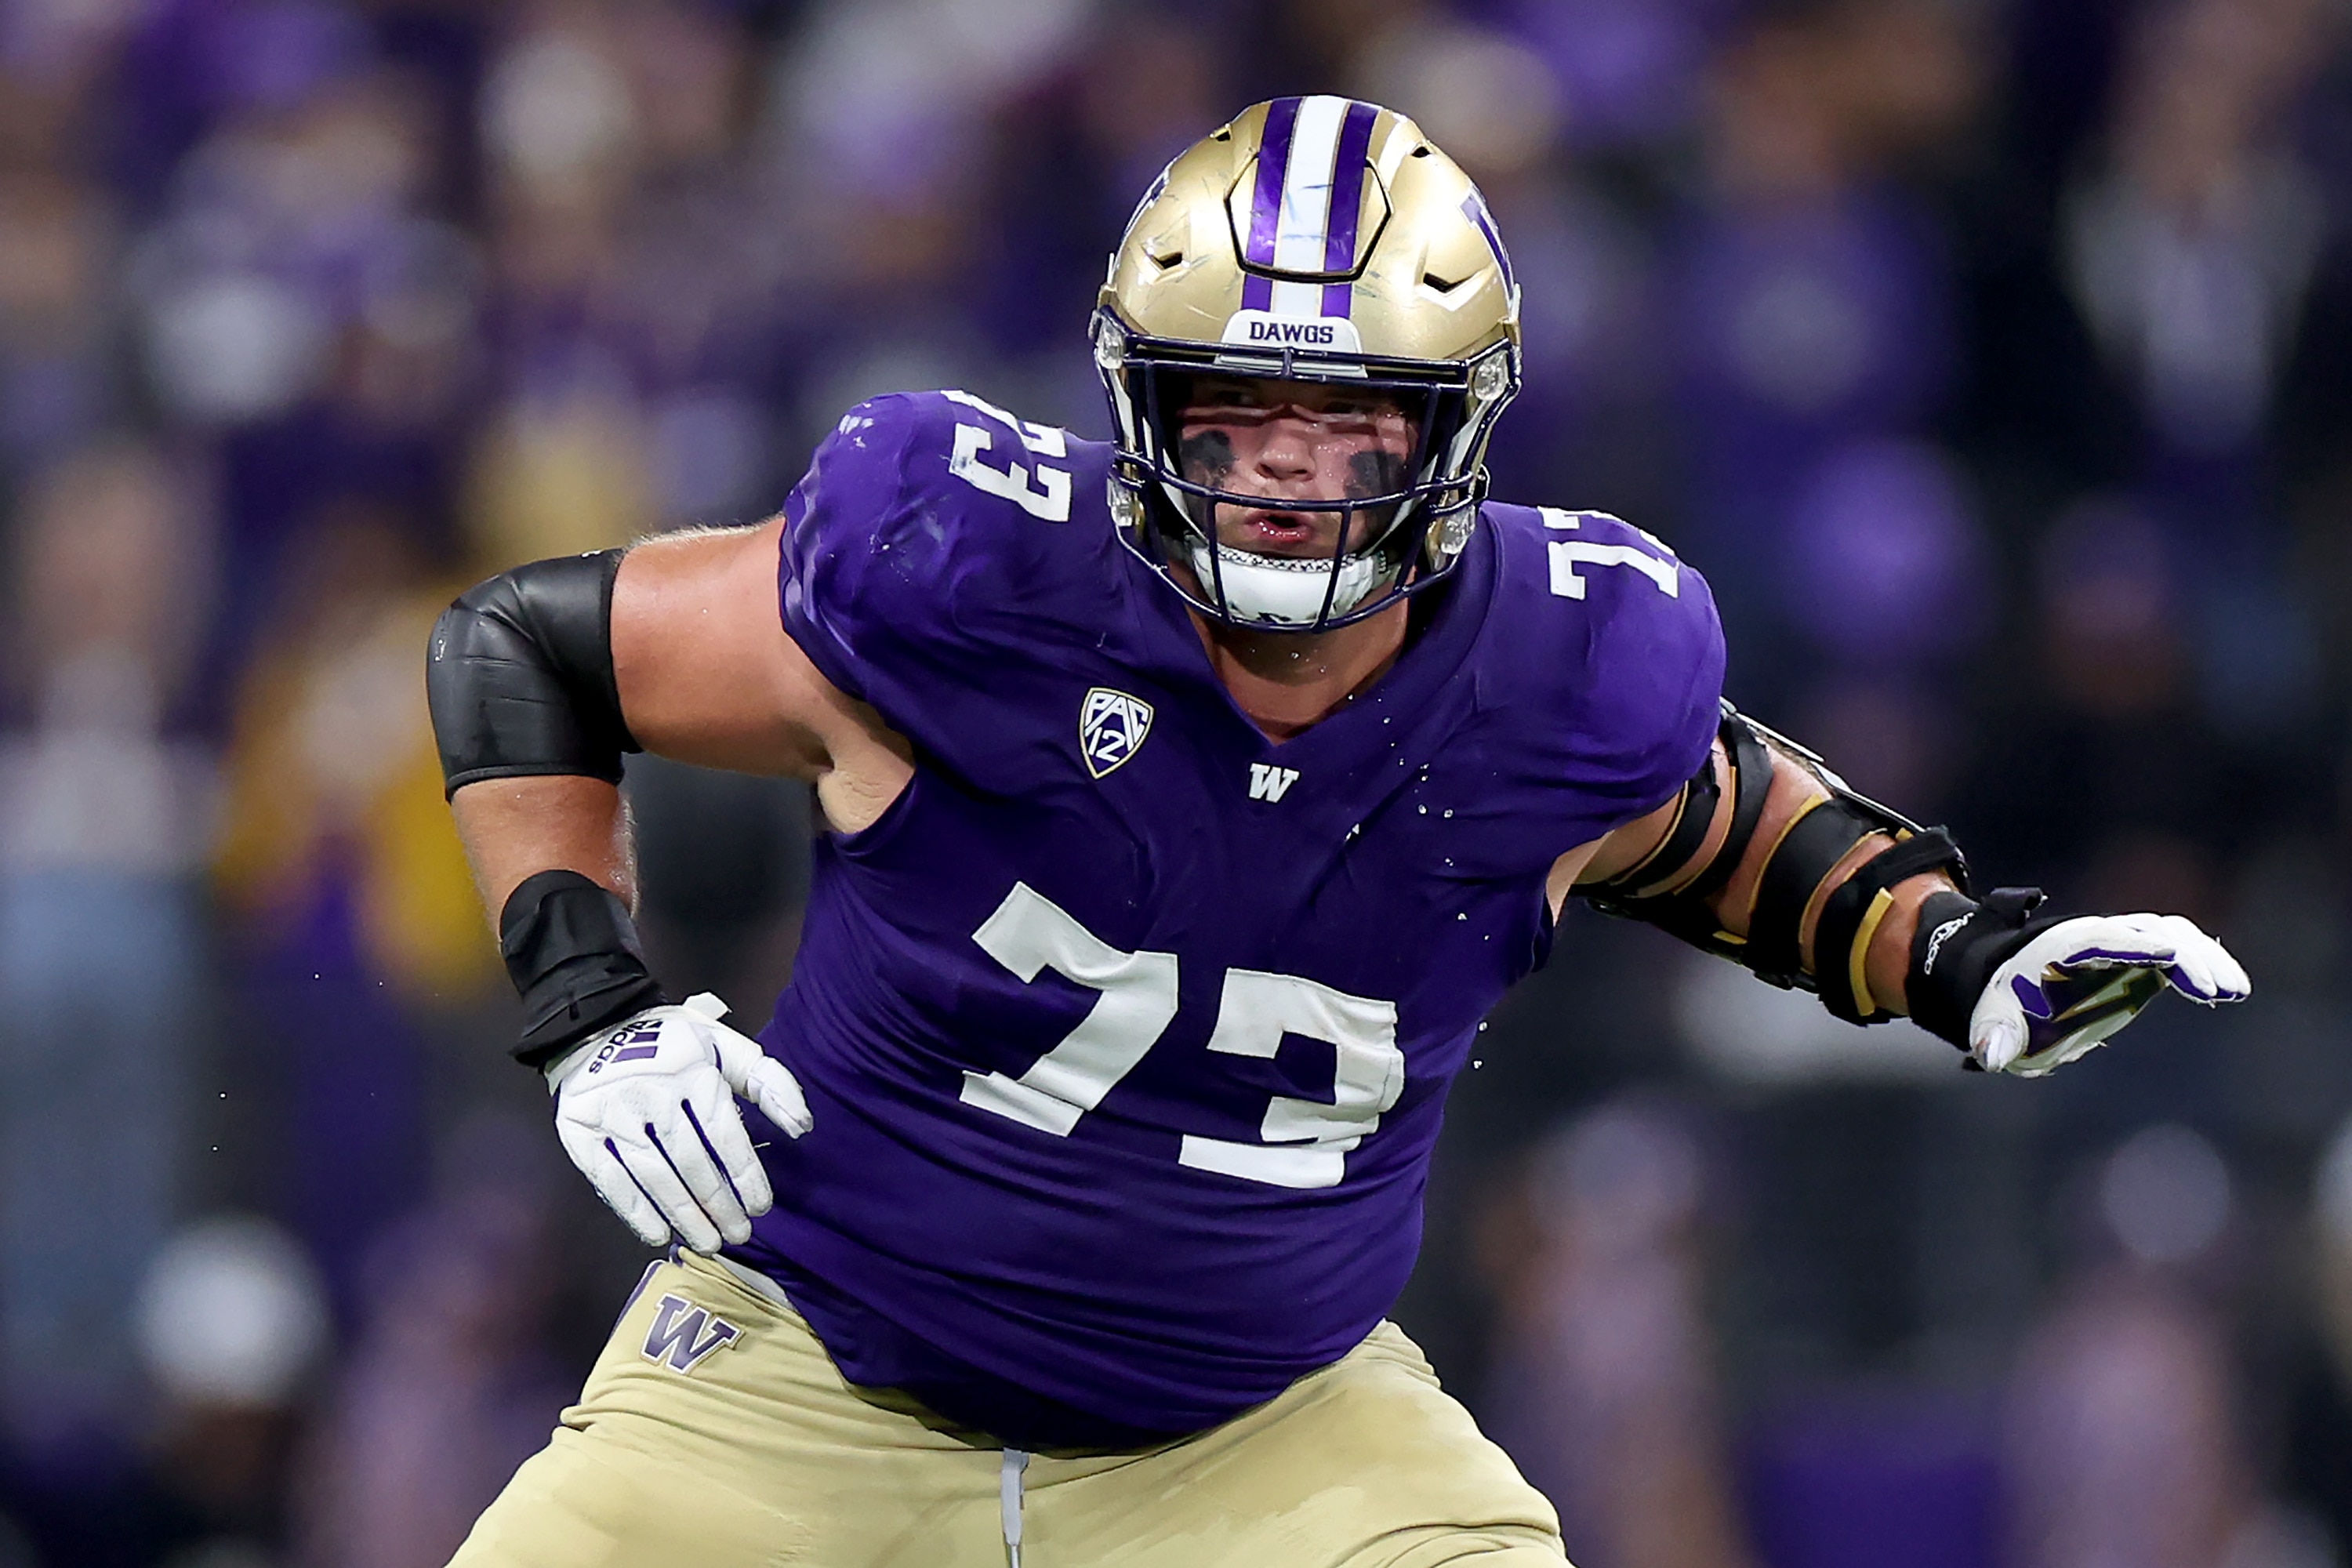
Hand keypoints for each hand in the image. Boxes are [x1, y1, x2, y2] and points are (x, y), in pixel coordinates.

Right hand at [545, 992, 812, 1250]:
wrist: (596, 1025)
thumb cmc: (673, 1043)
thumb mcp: (725, 1046)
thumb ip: (768, 1081)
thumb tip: (801, 1125)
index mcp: (692, 1072)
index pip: (724, 1135)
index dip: (744, 1176)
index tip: (761, 1207)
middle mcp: (652, 1094)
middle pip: (691, 1162)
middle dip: (719, 1204)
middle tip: (738, 1233)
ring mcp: (613, 1114)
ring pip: (654, 1176)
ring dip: (684, 1215)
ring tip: (708, 1241)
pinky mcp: (581, 1131)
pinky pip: (611, 1179)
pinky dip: (636, 1211)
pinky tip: (658, 1233)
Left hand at [1968, 914, 2249, 1075]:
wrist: (2009, 987)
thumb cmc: (2003, 1004)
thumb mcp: (1994, 1022)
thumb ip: (1994, 1035)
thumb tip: (1990, 1056)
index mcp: (2062, 947)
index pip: (2101, 939)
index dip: (2135, 946)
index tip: (2170, 957)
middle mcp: (2098, 938)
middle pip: (2148, 930)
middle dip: (2184, 953)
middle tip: (2216, 990)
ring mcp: (2124, 946)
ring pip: (2172, 935)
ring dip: (2205, 957)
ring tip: (2234, 990)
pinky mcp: (2141, 961)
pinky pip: (2179, 952)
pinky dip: (2205, 964)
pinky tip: (2231, 990)